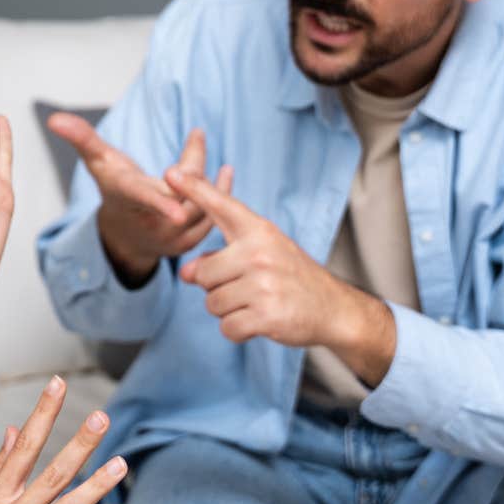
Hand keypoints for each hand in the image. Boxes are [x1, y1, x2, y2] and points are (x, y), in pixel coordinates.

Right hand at [45, 113, 232, 285]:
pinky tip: (225, 172)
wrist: (126, 234)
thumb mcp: (98, 162)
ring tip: (205, 149)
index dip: (159, 203)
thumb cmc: (114, 188)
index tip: (177, 211)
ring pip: (201, 205)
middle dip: (193, 162)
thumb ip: (82, 138)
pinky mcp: (188, 244)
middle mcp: (150, 224)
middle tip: (196, 135)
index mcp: (128, 201)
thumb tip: (54, 118)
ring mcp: (171, 238)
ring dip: (208, 176)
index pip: (143, 200)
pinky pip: (212, 219)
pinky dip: (220, 193)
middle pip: (183, 192)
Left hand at [165, 167, 394, 376]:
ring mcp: (264, 284)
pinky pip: (227, 327)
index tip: (170, 172)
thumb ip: (220, 257)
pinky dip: (238, 330)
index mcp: (259, 231)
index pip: (222, 205)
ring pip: (212, 303)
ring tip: (256, 303)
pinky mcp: (267, 315)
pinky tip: (259, 321)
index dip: (195, 189)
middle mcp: (260, 253)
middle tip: (247, 288)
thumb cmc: (290, 278)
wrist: (333, 308)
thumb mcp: (261, 254)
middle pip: (202, 274)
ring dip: (228, 310)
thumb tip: (186, 273)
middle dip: (217, 288)